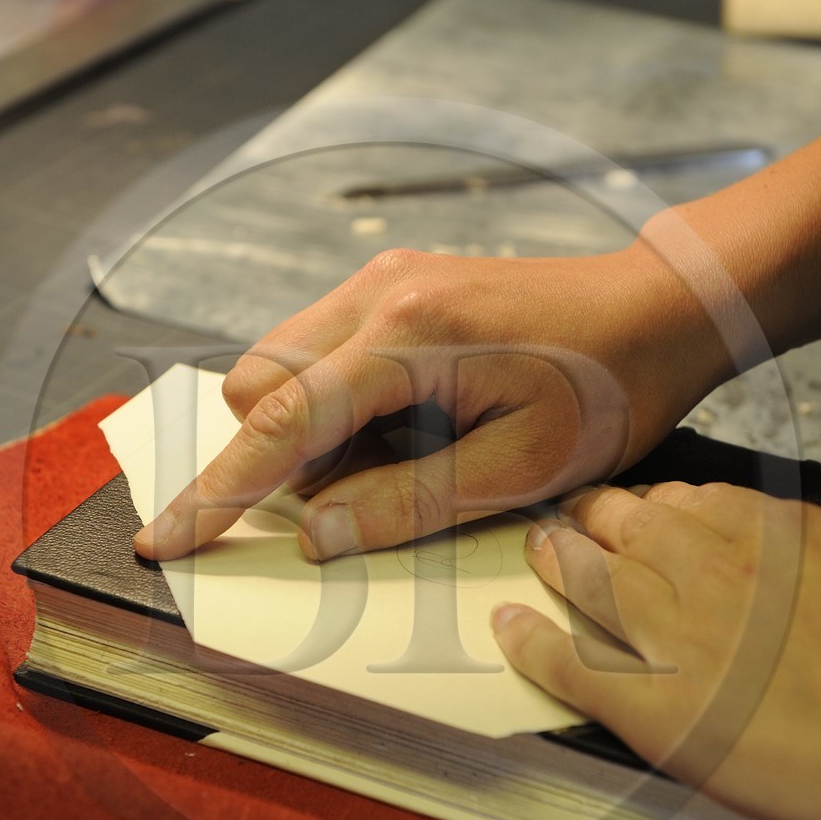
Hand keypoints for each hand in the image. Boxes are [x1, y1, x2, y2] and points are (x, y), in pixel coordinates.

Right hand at [134, 244, 735, 560]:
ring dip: (310, 429)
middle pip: (258, 386)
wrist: (656, 308)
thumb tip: (314, 536)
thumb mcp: (517, 469)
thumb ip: (406, 503)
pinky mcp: (392, 285)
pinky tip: (409, 421)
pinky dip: (336, 402)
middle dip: (279, 456)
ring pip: (280, 365)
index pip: (279, 422)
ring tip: (406, 451)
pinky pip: (319, 351)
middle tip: (367, 489)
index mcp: (408, 337)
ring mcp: (380, 281)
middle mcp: (376, 293)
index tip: (164, 538)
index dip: (218, 492)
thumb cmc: (606, 388)